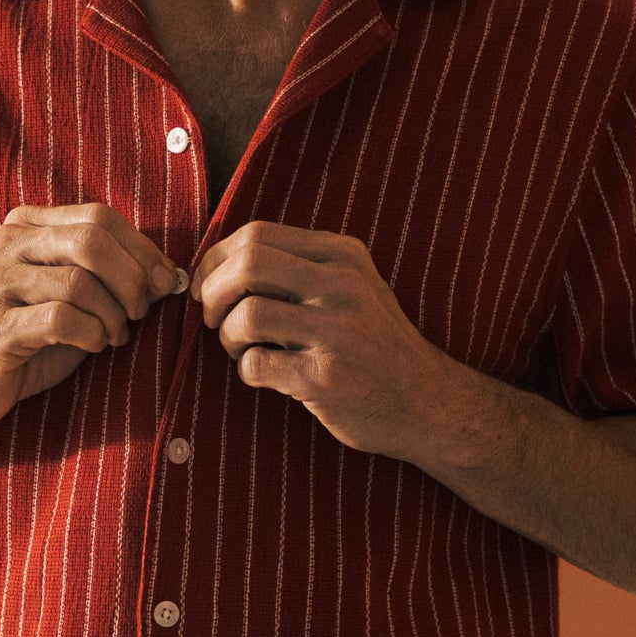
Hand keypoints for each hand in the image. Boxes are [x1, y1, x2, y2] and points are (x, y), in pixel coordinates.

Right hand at [0, 202, 179, 440]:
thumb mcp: (66, 300)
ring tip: (113, 336)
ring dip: (112, 315)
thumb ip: (107, 279)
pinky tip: (93, 346)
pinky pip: (62, 318)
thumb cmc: (21, 344)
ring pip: (80, 281)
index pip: (98, 216)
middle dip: (132, 279)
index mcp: (24, 227)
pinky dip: (92, 334)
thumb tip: (167, 275)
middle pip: (92, 239)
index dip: (142, 249)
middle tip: (139, 312)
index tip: (164, 282)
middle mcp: (5, 245)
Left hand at [188, 221, 451, 459]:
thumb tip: (219, 262)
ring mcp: (337, 332)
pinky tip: (265, 375)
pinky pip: (256, 364)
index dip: (216, 258)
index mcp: (343, 255)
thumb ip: (299, 267)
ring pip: (246, 315)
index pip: (257, 234)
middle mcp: (342, 286)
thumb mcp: (352, 286)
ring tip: (240, 349)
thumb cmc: (374, 345)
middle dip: (213, 291)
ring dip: (226, 336)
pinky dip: (246, 370)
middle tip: (212, 317)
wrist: (427, 402)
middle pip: (247, 264)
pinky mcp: (326, 377)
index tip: (208, 285)